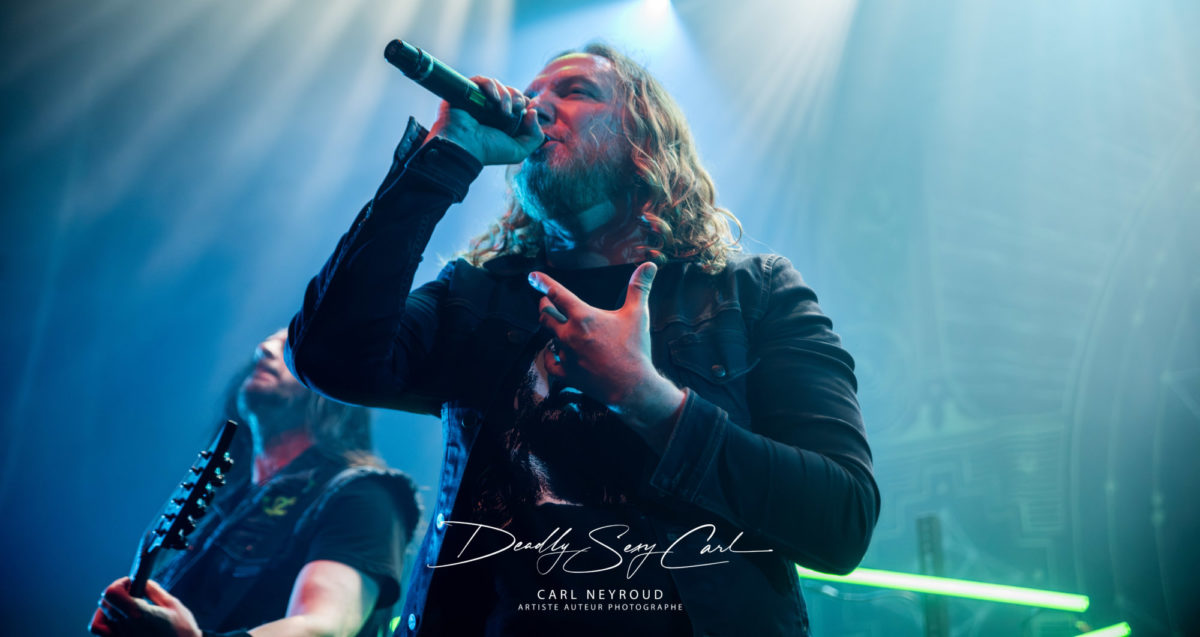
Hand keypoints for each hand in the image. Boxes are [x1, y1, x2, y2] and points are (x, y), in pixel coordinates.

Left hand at [89, 578, 201, 636]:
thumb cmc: (182, 631)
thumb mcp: (173, 605)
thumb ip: (154, 592)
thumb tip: (143, 582)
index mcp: (140, 615)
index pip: (112, 594)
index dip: (120, 584)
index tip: (131, 583)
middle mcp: (126, 628)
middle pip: (105, 603)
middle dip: (117, 593)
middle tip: (132, 592)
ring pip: (99, 618)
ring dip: (108, 607)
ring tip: (124, 607)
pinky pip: (100, 631)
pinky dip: (103, 622)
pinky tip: (117, 620)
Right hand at [426, 76, 543, 165]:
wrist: (465, 146)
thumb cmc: (489, 151)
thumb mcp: (519, 151)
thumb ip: (535, 136)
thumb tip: (533, 111)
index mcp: (503, 122)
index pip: (518, 103)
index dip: (525, 102)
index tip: (529, 108)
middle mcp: (491, 110)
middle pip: (510, 92)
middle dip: (518, 98)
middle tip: (518, 107)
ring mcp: (479, 100)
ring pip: (498, 86)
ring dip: (506, 95)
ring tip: (504, 110)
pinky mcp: (468, 92)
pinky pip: (481, 80)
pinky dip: (491, 86)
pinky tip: (494, 99)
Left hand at [529, 262, 685, 449]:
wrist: (632, 387)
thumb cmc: (635, 349)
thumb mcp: (638, 314)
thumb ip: (639, 287)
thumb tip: (649, 264)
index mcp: (583, 317)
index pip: (557, 294)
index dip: (543, 283)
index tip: (532, 276)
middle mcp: (569, 334)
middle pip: (546, 315)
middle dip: (544, 306)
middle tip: (545, 301)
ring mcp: (566, 355)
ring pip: (548, 337)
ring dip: (551, 330)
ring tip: (554, 326)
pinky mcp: (566, 374)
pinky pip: (549, 362)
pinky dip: (549, 356)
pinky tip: (552, 353)